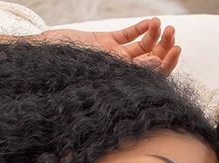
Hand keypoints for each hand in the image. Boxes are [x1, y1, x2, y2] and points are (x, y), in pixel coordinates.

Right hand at [41, 18, 180, 75]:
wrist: (42, 58)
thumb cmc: (66, 73)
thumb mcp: (98, 73)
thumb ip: (126, 69)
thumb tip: (156, 64)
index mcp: (121, 85)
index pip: (151, 78)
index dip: (166, 66)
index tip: (176, 51)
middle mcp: (120, 72)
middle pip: (150, 62)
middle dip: (164, 49)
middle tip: (173, 35)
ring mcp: (114, 56)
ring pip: (141, 46)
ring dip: (154, 36)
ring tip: (161, 25)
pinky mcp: (105, 41)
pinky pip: (127, 35)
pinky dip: (139, 29)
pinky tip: (150, 22)